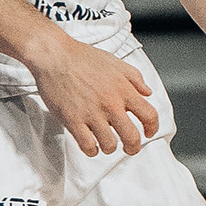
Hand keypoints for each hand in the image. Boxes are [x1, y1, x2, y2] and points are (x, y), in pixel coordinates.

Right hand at [31, 35, 159, 158]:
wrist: (54, 55)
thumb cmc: (81, 57)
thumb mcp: (115, 62)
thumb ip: (135, 78)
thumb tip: (147, 92)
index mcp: (123, 90)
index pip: (150, 116)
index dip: (152, 128)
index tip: (148, 132)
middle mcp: (111, 104)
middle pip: (132, 137)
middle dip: (133, 147)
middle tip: (129, 148)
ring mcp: (91, 113)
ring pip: (109, 145)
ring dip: (109, 148)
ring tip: (106, 144)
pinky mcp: (72, 119)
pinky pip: (87, 145)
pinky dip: (91, 150)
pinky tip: (90, 145)